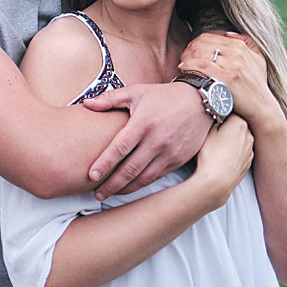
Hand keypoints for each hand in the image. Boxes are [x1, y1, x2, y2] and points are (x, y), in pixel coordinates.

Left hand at [81, 81, 211, 198]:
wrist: (200, 102)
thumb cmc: (164, 96)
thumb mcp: (136, 92)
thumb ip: (110, 99)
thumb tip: (86, 104)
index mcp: (143, 123)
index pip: (120, 148)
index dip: (105, 164)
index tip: (91, 176)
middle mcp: (157, 140)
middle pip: (130, 169)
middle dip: (112, 184)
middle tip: (97, 194)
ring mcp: (169, 152)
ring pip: (144, 178)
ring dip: (126, 188)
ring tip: (110, 194)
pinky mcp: (179, 160)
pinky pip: (157, 176)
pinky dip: (143, 184)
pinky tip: (131, 187)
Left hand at [180, 31, 279, 130]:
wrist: (261, 106)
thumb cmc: (257, 84)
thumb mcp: (258, 58)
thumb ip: (246, 42)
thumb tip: (227, 34)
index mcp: (240, 46)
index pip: (208, 37)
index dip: (194, 42)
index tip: (189, 51)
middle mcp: (236, 53)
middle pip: (201, 44)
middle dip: (188, 50)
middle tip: (183, 58)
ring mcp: (232, 66)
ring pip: (199, 53)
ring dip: (186, 58)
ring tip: (183, 64)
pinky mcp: (227, 79)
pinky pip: (202, 66)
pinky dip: (189, 65)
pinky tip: (184, 68)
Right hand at [190, 115, 253, 207]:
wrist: (218, 182)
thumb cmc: (211, 155)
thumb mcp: (206, 132)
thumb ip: (212, 119)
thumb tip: (214, 113)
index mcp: (239, 122)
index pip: (230, 111)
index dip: (219, 114)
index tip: (211, 119)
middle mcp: (249, 134)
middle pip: (237, 124)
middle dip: (227, 126)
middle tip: (213, 132)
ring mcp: (250, 149)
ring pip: (240, 138)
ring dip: (231, 139)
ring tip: (217, 147)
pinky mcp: (248, 162)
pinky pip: (241, 151)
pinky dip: (234, 151)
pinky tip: (223, 157)